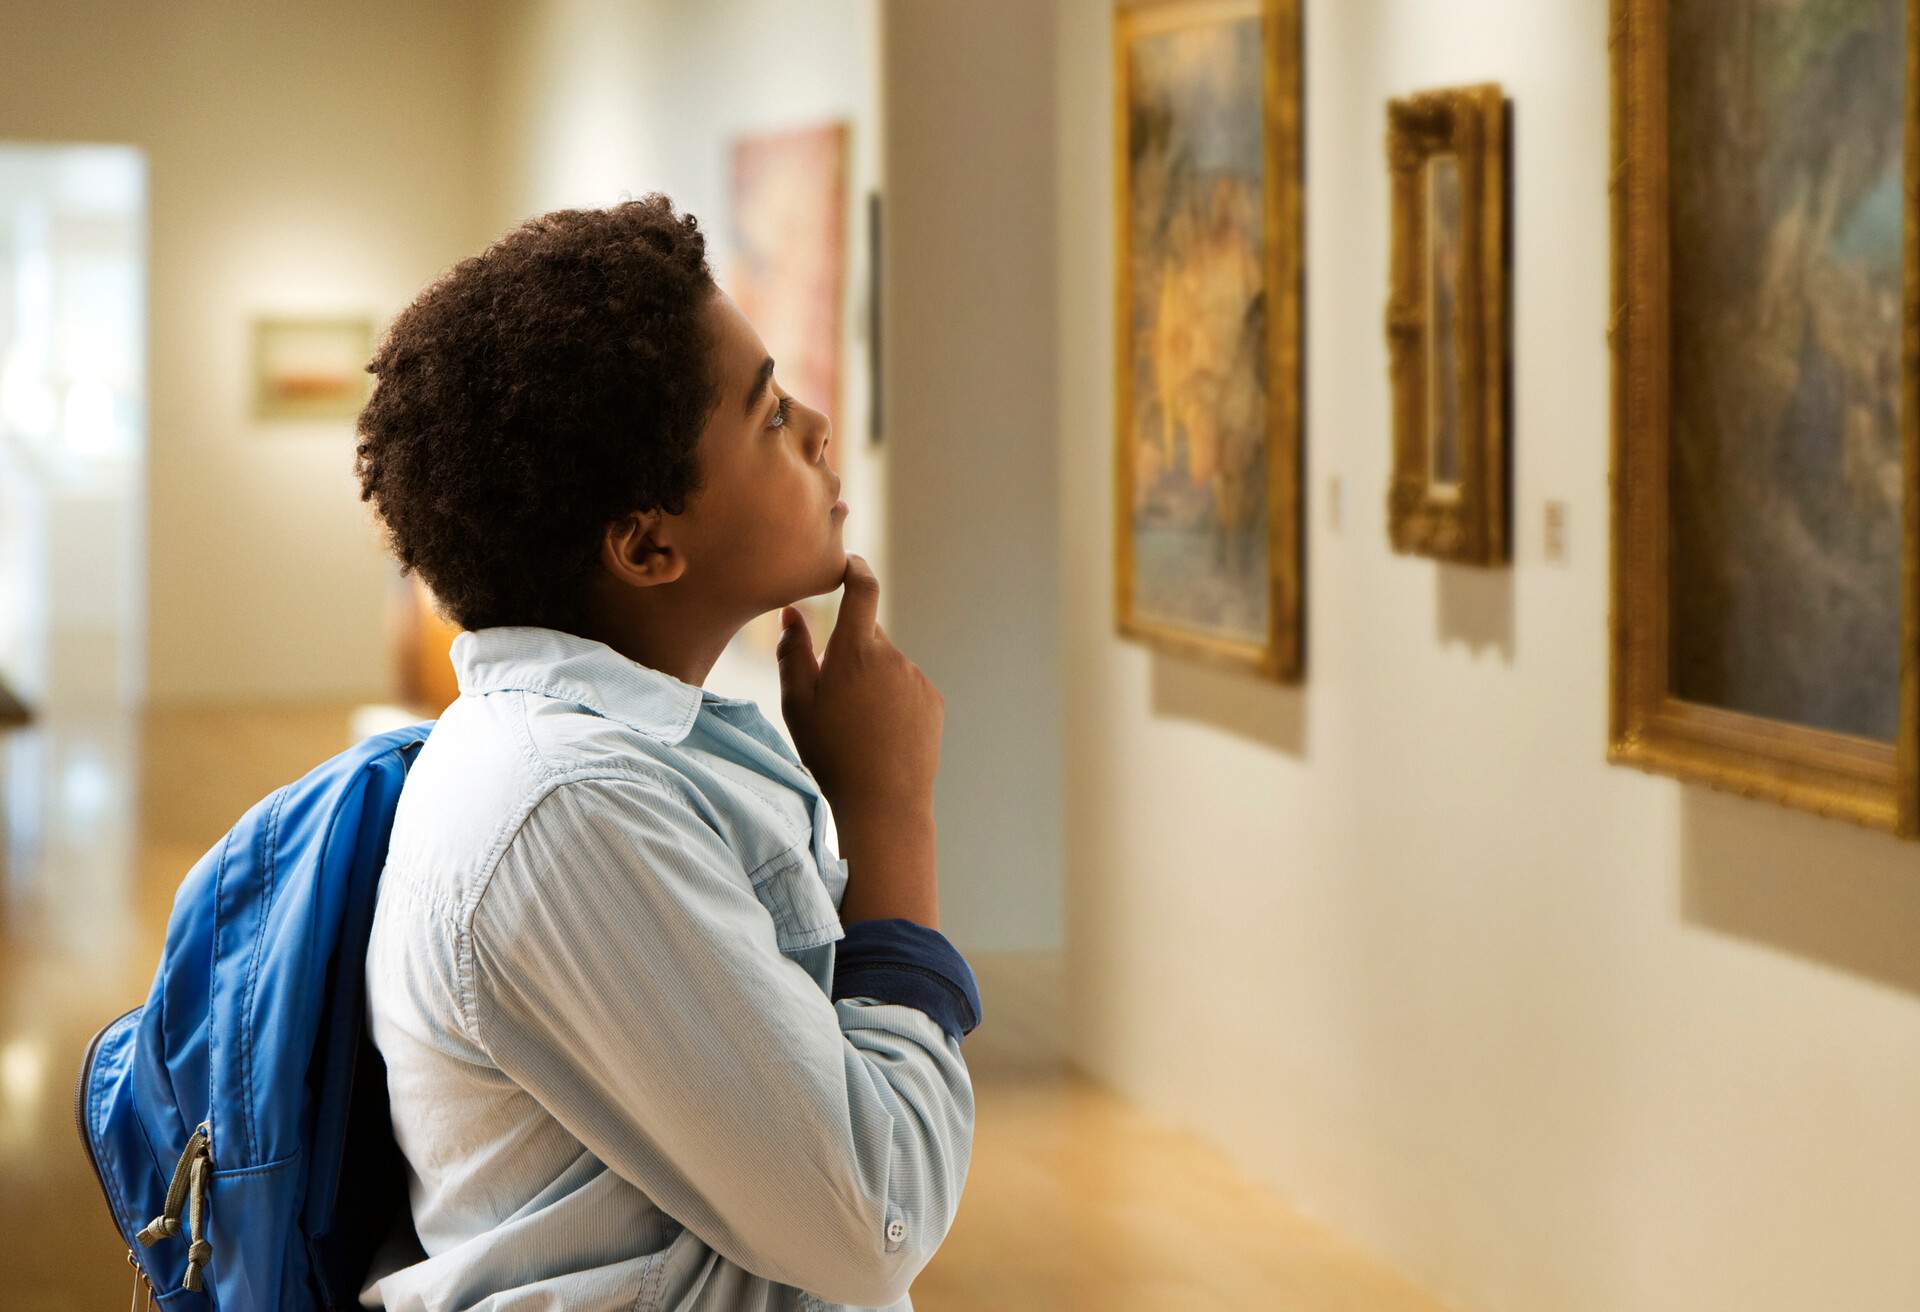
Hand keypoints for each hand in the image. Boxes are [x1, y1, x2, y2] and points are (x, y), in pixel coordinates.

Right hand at [775, 555, 942, 819]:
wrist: (884, 801)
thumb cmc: (830, 752)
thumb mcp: (797, 703)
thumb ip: (793, 652)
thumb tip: (792, 614)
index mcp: (856, 649)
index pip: (862, 588)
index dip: (856, 569)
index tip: (850, 563)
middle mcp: (892, 655)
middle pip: (868, 636)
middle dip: (851, 652)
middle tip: (832, 696)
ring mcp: (916, 677)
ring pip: (886, 665)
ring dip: (871, 680)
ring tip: (857, 727)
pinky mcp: (932, 700)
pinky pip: (906, 687)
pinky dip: (892, 700)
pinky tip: (880, 735)